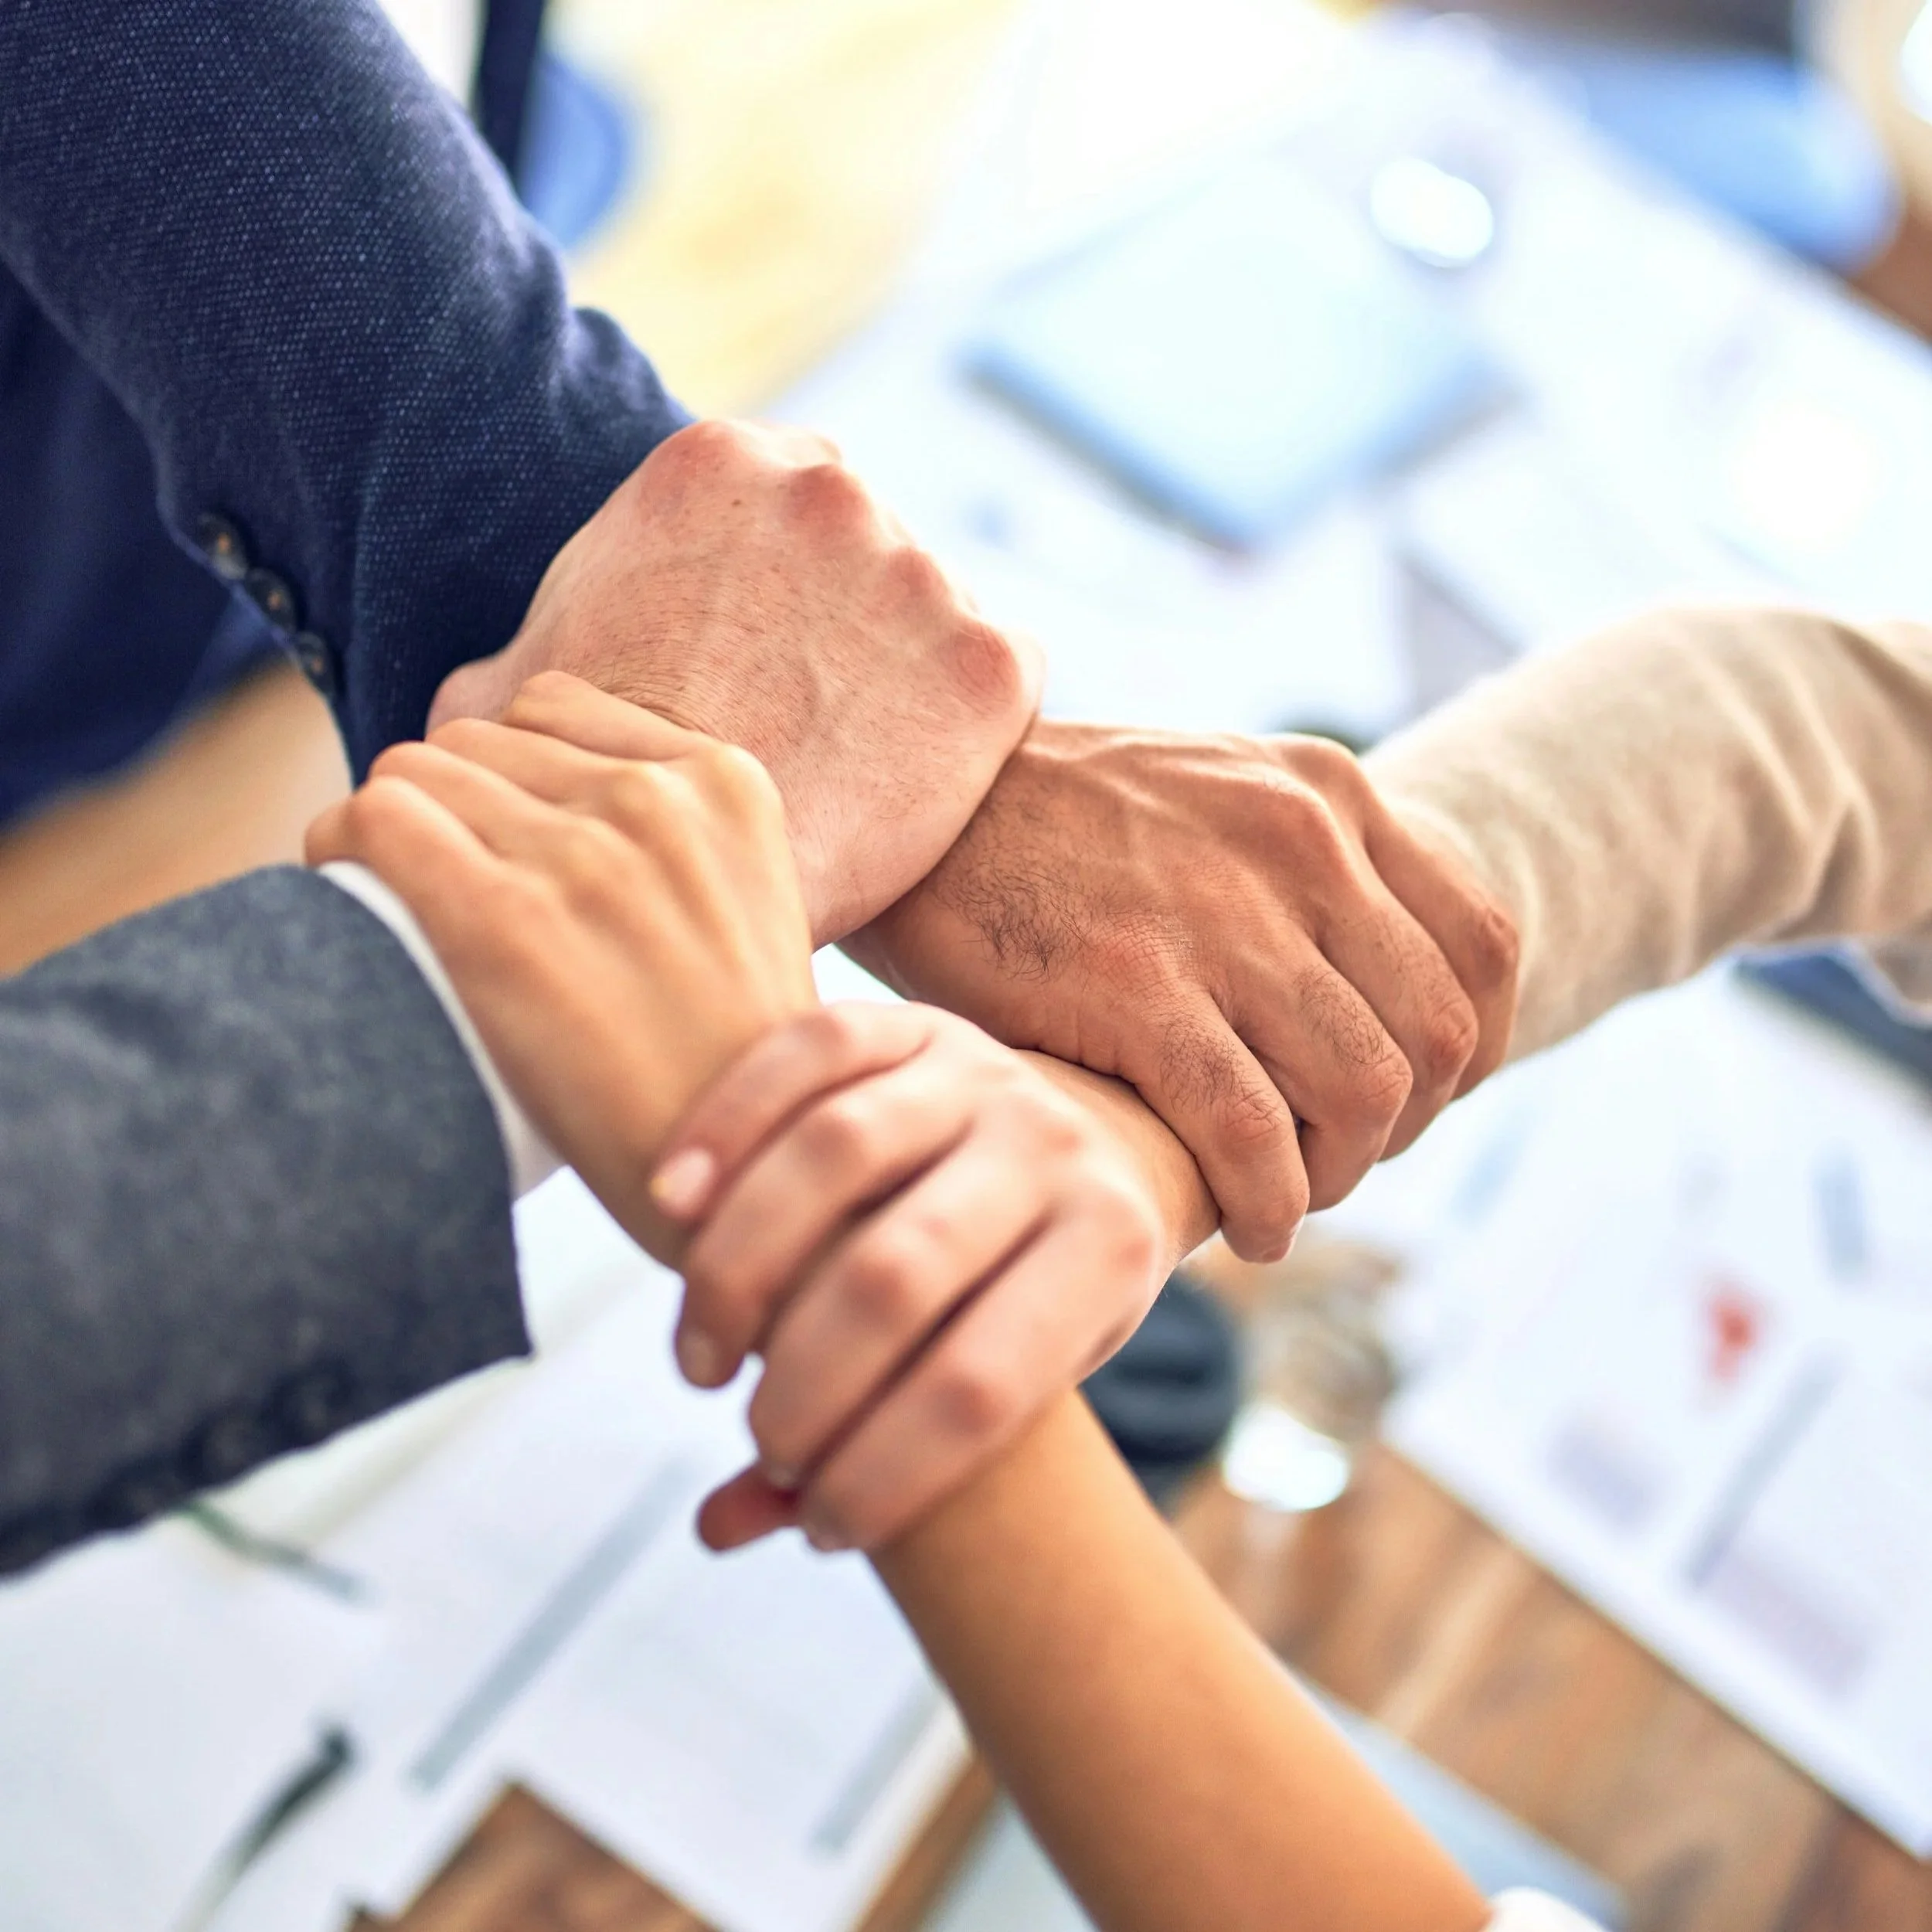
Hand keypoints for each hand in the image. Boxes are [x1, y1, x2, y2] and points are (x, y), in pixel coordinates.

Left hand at [305, 674, 817, 1254]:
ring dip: (392, 831)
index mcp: (727, 785)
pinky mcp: (503, 919)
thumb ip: (673, 838)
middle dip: (449, 808)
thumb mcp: (748, 908)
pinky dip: (340, 850)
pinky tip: (351, 899)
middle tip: (444, 891)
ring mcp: (583, 855)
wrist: (743, 1183)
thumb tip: (539, 806)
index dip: (510, 775)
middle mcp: (658, 800)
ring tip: (401, 905)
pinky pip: (372, 821)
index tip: (500, 843)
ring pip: (414, 772)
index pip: (556, 708)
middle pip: (478, 741)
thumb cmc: (731, 1070)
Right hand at [428, 420, 1043, 945]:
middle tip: (810, 711)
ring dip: (909, 670)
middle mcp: (830, 489)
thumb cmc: (579, 791)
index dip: (774, 582)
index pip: (778, 497)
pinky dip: (975, 728)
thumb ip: (522, 656)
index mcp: (715, 464)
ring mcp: (921, 572)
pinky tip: (917, 782)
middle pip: (865, 542)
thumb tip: (490, 690)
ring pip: (935, 612)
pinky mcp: (991, 663)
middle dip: (846, 615)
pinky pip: (1003, 682)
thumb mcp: (503, 699)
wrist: (675, 883)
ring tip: (856, 760)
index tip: (762, 651)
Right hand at [652, 1002, 1165, 1552]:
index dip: (887, 1475)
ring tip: (702, 1360)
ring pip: (836, 1154)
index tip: (825, 1525)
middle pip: (895, 1274)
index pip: (982, 1386)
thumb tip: (721, 1527)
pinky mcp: (914, 1020)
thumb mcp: (1018, 1376)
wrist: (1100, 1143)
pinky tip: (668, 1206)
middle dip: (804, 1385)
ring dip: (740, 1270)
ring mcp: (983, 1069)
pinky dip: (725, 1127)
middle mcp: (1056, 1147)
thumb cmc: (1039, 1293)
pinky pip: (805, 1053)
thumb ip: (884, 1453)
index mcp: (1111, 1249)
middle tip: (758, 1434)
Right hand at [847, 723, 1517, 1262]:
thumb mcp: (1213, 795)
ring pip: (1364, 1092)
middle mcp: (1299, 843)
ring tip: (1287, 1196)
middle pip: (1437, 1033)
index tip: (1414, 1101)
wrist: (913, 797)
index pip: (1483, 945)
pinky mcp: (1134, 985)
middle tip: (1336, 1159)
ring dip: (1339, 1175)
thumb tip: (1373, 991)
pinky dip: (1269, 1204)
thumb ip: (1302, 868)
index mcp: (1328, 794)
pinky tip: (1242, 1224)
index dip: (1472, 1050)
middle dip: (1404, 1127)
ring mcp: (1221, 914)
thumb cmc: (1056, 822)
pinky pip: (1253, 1134)